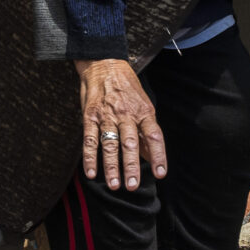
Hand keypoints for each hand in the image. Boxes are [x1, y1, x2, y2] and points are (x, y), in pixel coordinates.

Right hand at [76, 59, 166, 191]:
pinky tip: (91, 173)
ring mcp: (107, 115)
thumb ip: (146, 131)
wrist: (104, 64)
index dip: (158, 155)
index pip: (154, 136)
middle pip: (130, 143)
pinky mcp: (90, 116)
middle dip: (131, 166)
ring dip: (111, 166)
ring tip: (114, 185)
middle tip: (132, 185)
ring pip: (110, 144)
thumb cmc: (127, 88)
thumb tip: (152, 156)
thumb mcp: (143, 105)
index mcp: (144, 111)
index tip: (160, 174)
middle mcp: (126, 114)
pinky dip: (90, 157)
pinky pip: (90, 139)